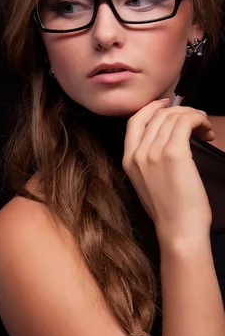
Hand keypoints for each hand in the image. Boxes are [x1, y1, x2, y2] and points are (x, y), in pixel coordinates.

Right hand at [122, 99, 214, 242]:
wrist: (178, 230)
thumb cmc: (170, 211)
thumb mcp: (147, 183)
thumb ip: (148, 161)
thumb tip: (167, 137)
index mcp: (128, 160)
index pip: (135, 121)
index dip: (152, 107)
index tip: (168, 104)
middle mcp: (137, 153)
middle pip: (157, 115)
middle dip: (180, 112)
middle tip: (197, 120)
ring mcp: (153, 152)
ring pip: (173, 116)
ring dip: (193, 116)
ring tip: (205, 129)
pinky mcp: (174, 153)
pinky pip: (185, 122)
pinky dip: (199, 120)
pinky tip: (206, 131)